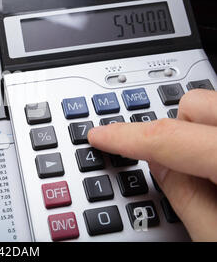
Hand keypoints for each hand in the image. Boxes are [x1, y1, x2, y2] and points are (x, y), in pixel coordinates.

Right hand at [88, 89, 216, 241]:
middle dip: (172, 129)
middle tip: (168, 163)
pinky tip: (214, 165)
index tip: (99, 136)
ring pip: (214, 108)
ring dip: (196, 132)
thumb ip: (186, 198)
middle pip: (194, 105)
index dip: (123, 137)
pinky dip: (212, 137)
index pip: (166, 138)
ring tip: (200, 168)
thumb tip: (157, 164)